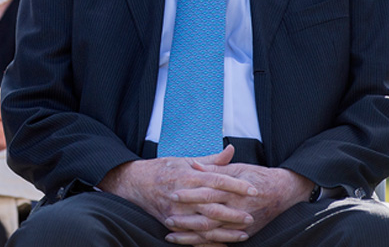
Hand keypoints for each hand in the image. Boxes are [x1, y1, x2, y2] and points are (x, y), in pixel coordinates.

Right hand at [98, 145, 257, 245]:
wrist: (134, 183)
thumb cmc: (162, 169)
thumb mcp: (185, 160)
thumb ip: (210, 160)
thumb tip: (231, 150)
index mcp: (187, 176)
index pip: (217, 180)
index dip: (237, 185)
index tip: (254, 190)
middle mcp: (181, 194)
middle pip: (213, 205)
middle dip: (234, 212)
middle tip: (251, 215)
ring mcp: (175, 211)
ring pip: (205, 224)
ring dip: (226, 231)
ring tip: (244, 233)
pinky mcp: (170, 223)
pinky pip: (193, 236)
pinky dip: (209, 242)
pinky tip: (224, 244)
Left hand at [166, 160, 311, 240]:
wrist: (283, 191)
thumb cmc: (258, 176)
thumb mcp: (237, 168)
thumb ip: (214, 167)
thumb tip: (192, 164)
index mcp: (234, 190)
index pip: (208, 192)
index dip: (190, 194)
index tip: (173, 193)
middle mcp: (238, 209)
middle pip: (208, 216)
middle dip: (186, 219)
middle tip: (167, 217)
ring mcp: (241, 224)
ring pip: (213, 233)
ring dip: (191, 235)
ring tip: (171, 235)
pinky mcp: (244, 233)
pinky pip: (222, 241)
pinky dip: (205, 244)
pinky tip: (190, 244)